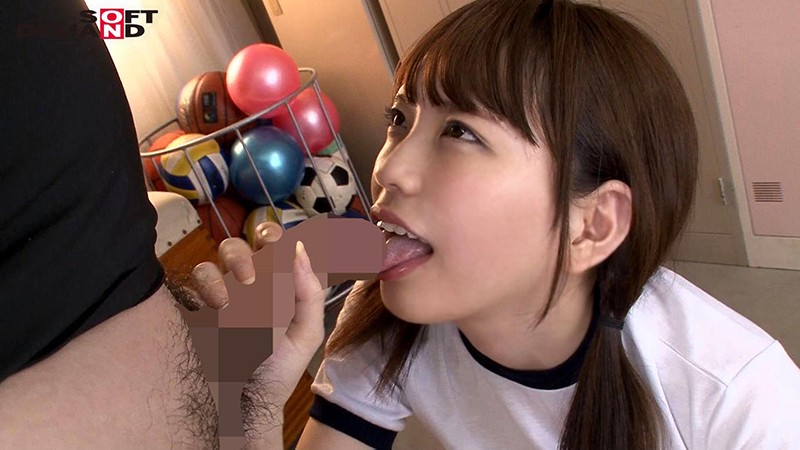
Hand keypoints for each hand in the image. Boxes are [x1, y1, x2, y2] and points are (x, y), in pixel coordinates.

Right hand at [190, 222, 326, 447]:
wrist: (245, 398)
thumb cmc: (279, 367)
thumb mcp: (305, 333)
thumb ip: (308, 293)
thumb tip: (301, 249)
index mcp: (289, 284)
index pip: (295, 246)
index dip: (299, 235)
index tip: (303, 239)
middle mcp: (262, 278)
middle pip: (261, 237)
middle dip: (266, 237)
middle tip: (273, 254)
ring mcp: (232, 285)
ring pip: (230, 249)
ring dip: (239, 257)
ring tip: (247, 285)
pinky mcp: (205, 299)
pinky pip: (203, 274)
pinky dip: (212, 281)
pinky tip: (222, 304)